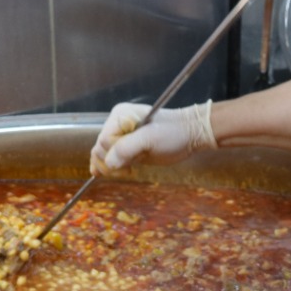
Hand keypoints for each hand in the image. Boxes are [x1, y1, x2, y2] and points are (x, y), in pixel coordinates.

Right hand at [90, 101, 215, 175]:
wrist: (190, 135)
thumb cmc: (173, 133)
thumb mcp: (150, 139)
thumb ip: (127, 148)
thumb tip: (108, 163)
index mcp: (120, 116)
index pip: (104, 141)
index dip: (114, 155)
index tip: (131, 162)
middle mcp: (116, 124)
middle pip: (100, 149)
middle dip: (111, 163)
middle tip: (130, 169)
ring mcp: (120, 136)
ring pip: (102, 156)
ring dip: (111, 167)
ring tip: (129, 170)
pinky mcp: (126, 147)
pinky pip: (108, 158)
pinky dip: (106, 167)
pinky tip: (100, 174)